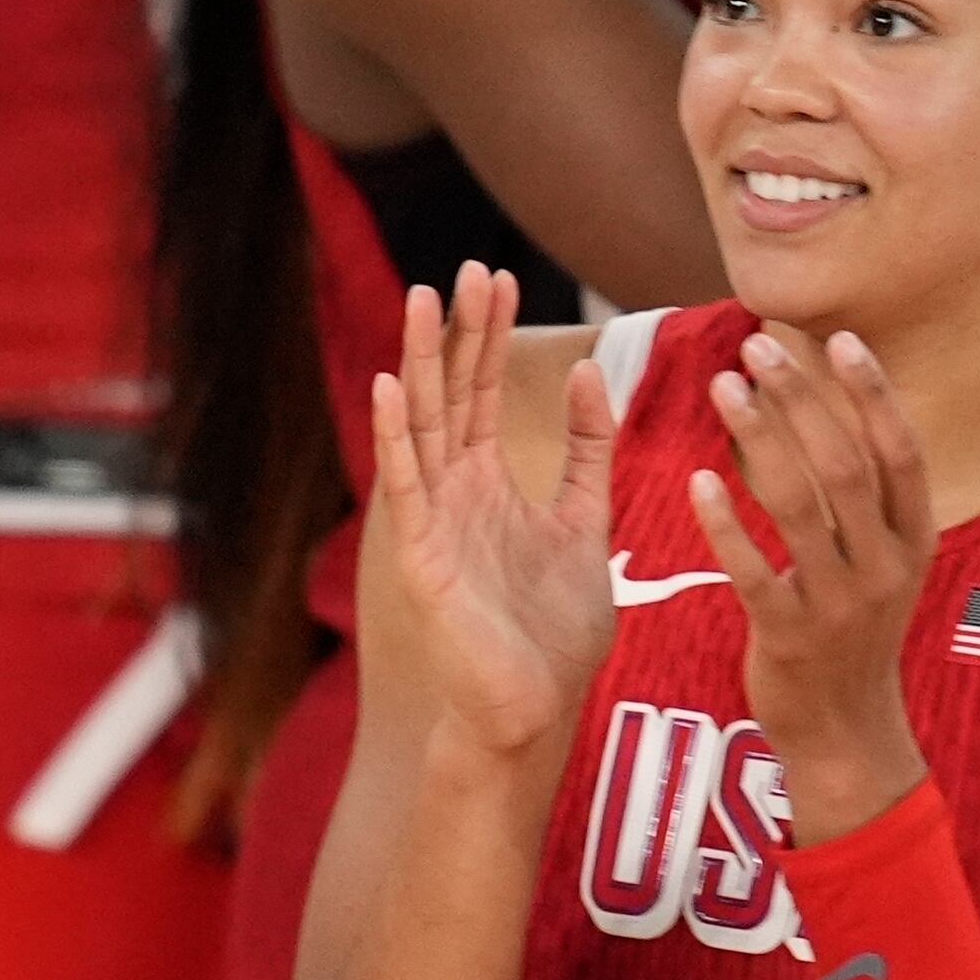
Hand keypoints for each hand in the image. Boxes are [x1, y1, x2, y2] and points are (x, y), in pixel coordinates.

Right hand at [363, 267, 619, 760]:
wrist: (535, 712)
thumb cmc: (553, 632)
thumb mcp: (587, 522)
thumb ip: (589, 452)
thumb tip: (588, 372)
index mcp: (485, 486)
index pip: (482, 394)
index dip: (489, 337)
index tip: (500, 278)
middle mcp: (452, 494)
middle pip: (449, 395)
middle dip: (460, 333)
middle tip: (469, 268)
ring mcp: (433, 523)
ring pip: (423, 427)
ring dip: (421, 364)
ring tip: (424, 301)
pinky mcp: (423, 559)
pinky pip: (408, 488)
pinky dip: (396, 437)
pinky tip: (390, 387)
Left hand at [687, 325, 935, 840]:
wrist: (847, 733)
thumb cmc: (851, 631)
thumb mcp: (882, 563)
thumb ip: (864, 499)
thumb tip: (833, 408)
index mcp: (915, 540)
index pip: (899, 451)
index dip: (872, 394)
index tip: (839, 338)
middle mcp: (886, 566)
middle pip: (845, 465)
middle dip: (802, 399)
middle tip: (756, 346)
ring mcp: (840, 603)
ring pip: (799, 506)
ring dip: (759, 438)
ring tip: (721, 386)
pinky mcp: (790, 636)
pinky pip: (753, 571)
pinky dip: (726, 524)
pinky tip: (697, 480)